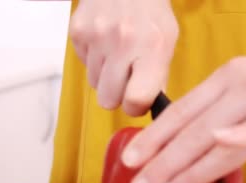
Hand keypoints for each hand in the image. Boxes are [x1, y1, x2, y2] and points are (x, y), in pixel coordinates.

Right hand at [69, 0, 178, 115]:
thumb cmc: (149, 11)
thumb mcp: (167, 40)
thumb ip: (158, 77)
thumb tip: (146, 107)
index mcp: (152, 47)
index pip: (136, 99)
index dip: (135, 107)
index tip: (137, 102)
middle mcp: (123, 41)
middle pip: (108, 99)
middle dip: (116, 95)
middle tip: (125, 78)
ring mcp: (97, 36)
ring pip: (93, 83)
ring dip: (104, 75)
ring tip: (116, 52)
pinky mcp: (78, 32)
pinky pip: (82, 64)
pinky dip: (93, 58)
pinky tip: (104, 41)